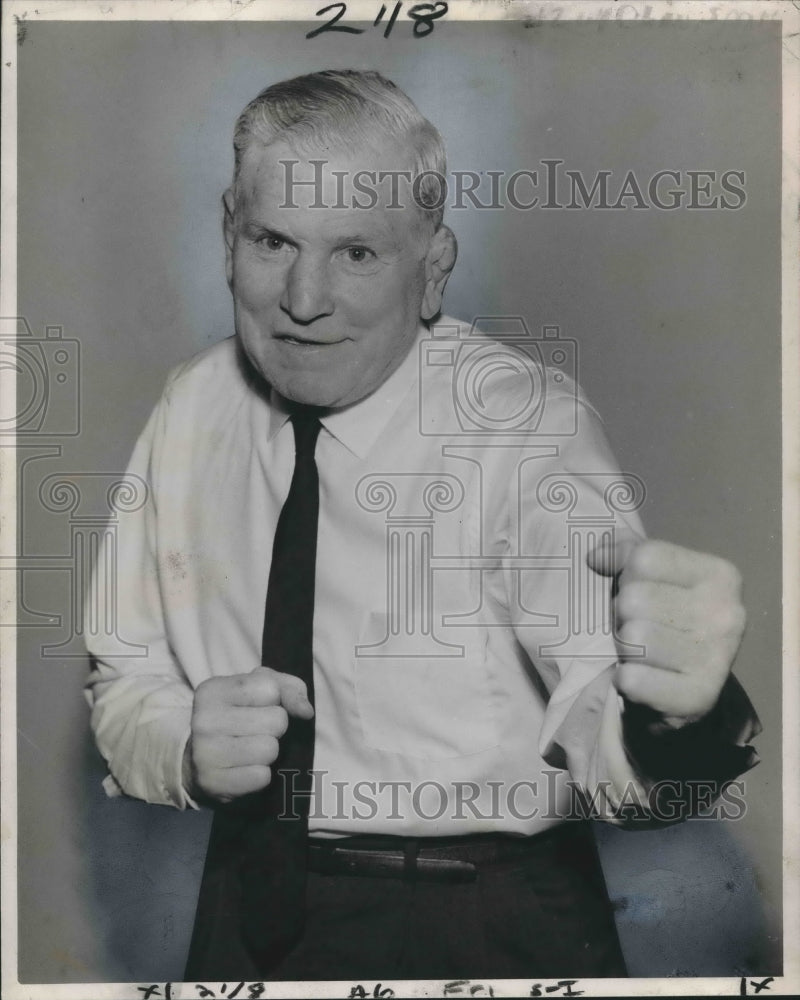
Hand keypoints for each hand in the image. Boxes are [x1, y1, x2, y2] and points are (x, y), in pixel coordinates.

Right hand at [186, 666, 313, 803]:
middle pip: (276, 721)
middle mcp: (203, 720)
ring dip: (267, 753)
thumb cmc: (239, 716)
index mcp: (212, 690)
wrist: (201, 761)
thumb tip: (306, 711)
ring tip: (248, 750)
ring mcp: (205, 754)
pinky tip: (243, 769)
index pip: (271, 689)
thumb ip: (289, 688)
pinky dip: (259, 775)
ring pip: (270, 750)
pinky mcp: (214, 784)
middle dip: (274, 728)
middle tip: (254, 732)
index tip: (256, 707)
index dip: (274, 700)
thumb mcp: (261, 690)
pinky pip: (262, 777)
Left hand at [587, 537, 745, 729]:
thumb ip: (627, 553)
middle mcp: (727, 614)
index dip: (626, 576)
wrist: (687, 692)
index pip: (644, 559)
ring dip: (624, 648)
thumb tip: (595, 556)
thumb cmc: (664, 622)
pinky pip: (633, 679)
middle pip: (634, 599)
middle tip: (637, 629)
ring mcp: (717, 658)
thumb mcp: (654, 577)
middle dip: (623, 615)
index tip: (637, 592)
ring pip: (632, 637)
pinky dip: (626, 680)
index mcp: (720, 575)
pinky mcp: (699, 697)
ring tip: (640, 654)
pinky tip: (640, 679)